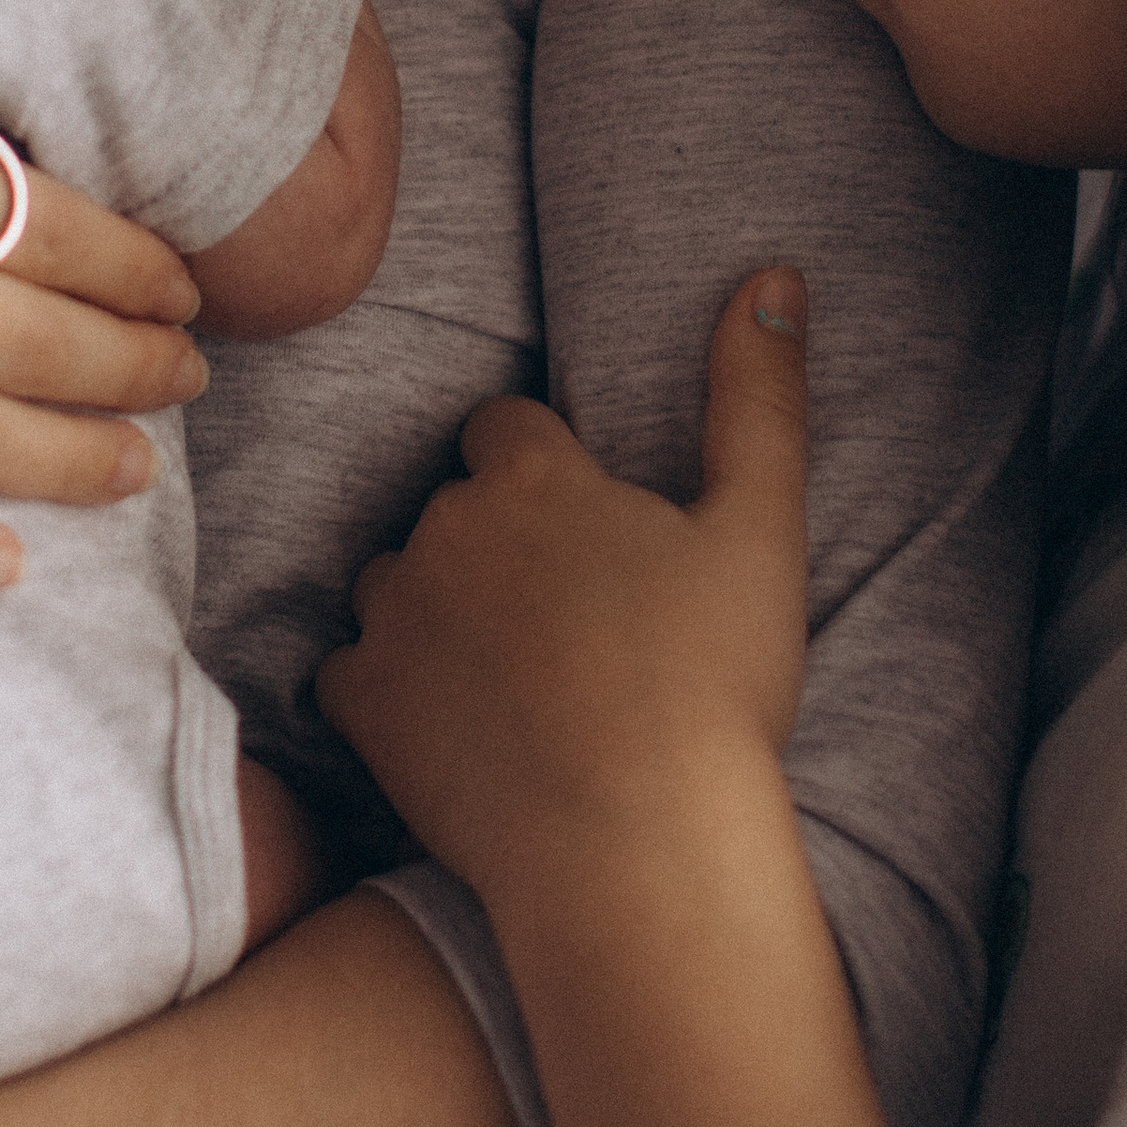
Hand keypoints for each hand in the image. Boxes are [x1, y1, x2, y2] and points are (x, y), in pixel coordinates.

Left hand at [317, 270, 810, 914]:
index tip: (588, 538)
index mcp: (534, 476)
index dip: (545, 477)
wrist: (636, 849)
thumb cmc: (711, 691)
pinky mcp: (360, 704)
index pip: (505, 429)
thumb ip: (759, 398)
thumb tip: (774, 277)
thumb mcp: (761, 532)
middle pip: (452, 509)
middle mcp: (444, 528)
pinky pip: (352, 674)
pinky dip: (391, 695)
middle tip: (569, 626)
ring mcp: (392, 617)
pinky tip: (458, 731)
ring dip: (437, 613)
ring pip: (398, 585)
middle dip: (495, 548)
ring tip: (516, 682)